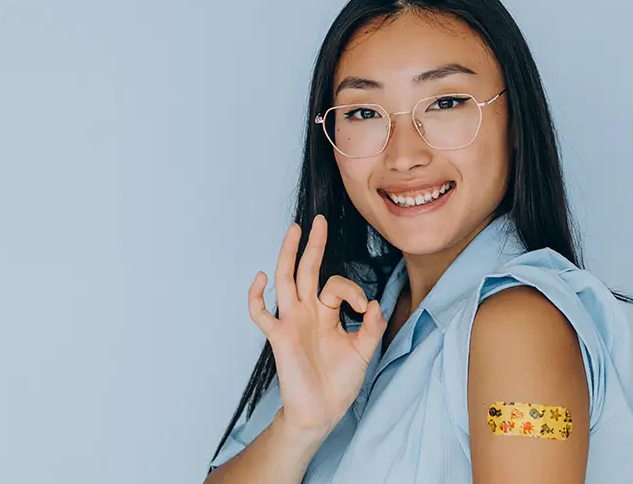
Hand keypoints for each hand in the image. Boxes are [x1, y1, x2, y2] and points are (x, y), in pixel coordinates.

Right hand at [247, 214, 387, 437]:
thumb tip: (375, 302)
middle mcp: (307, 312)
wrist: (321, 412)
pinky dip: (256, 296)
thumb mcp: (363, 351)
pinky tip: (260, 277)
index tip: (366, 310)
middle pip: (307, 270)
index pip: (336, 285)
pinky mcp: (279, 337)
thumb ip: (371, 327)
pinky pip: (261, 313)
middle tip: (318, 220)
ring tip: (294, 230)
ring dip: (288, 255)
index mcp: (326, 313)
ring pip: (286, 280)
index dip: (353, 290)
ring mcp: (291, 322)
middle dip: (314, 245)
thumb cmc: (339, 383)